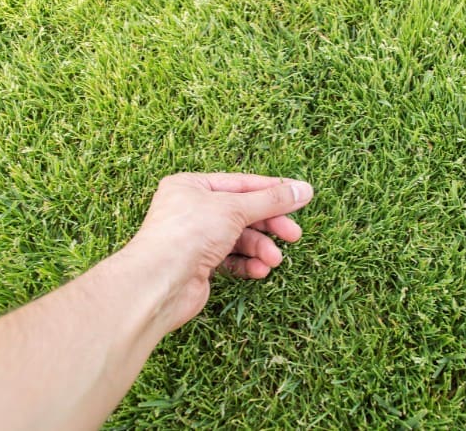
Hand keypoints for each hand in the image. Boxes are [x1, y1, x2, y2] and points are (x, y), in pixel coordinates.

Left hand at [120, 173, 313, 331]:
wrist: (160, 282)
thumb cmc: (188, 234)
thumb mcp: (235, 208)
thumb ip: (271, 200)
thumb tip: (304, 190)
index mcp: (192, 186)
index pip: (241, 184)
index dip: (271, 191)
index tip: (300, 198)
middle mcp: (191, 210)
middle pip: (243, 213)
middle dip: (269, 226)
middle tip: (294, 235)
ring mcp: (195, 238)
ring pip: (239, 239)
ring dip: (260, 249)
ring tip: (273, 260)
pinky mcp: (199, 265)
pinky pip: (231, 260)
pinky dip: (247, 264)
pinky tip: (259, 271)